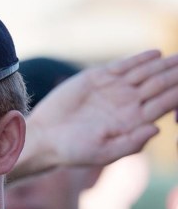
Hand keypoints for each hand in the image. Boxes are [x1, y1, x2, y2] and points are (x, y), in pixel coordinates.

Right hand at [25, 49, 177, 168]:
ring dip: (165, 65)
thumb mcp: (103, 153)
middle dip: (177, 75)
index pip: (165, 104)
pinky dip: (140, 59)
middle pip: (161, 85)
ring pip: (147, 73)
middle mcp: (128, 104)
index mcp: (134, 122)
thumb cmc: (72, 151)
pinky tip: (156, 55)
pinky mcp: (98, 77)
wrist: (43, 137)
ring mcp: (115, 89)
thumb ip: (131, 144)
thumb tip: (157, 129)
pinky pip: (124, 66)